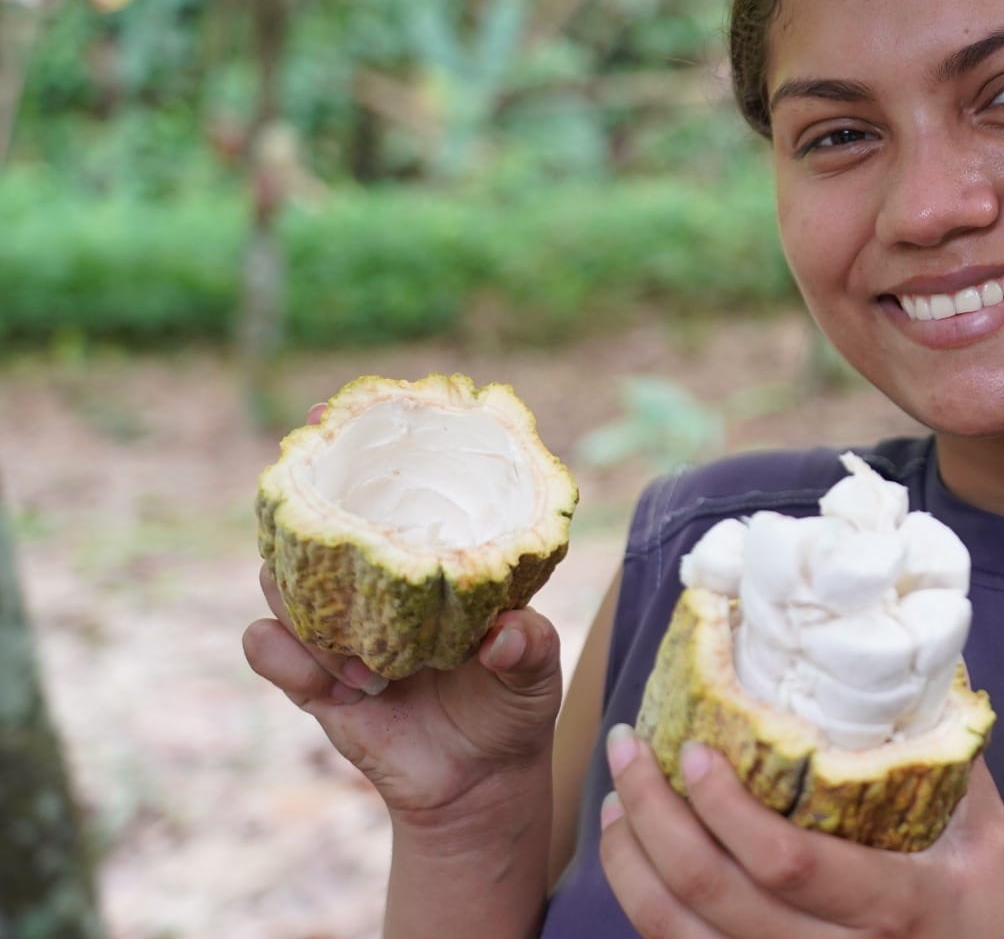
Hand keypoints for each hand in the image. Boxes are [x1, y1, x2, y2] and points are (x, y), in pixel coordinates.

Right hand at [241, 408, 564, 821]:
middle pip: (317, 530)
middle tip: (302, 489)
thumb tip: (503, 635)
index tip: (332, 415)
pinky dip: (287, 653)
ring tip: (333, 614)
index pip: (387, 498)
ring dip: (296, 589)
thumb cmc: (513, 704)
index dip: (358, 455)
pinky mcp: (315, 682)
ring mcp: (341, 630)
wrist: (481, 783)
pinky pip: (274, 652)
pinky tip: (333, 675)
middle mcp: (376, 588)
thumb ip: (527, 647)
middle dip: (300, 504)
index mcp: (426, 565)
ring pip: (282, 584)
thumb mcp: (535, 670)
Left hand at [599, 732, 1003, 937]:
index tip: (695, 750)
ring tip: (618, 799)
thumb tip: (920, 678)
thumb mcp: (992, 849)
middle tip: (629, 752)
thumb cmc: (983, 926)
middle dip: (655, 819)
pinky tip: (635, 860)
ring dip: (631, 863)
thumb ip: (955, 770)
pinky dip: (644, 906)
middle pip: (714, 897)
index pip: (789, 863)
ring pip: (681, 935)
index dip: (729, 811)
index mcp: (893, 906)